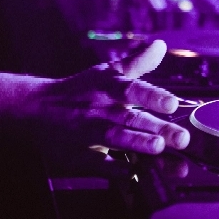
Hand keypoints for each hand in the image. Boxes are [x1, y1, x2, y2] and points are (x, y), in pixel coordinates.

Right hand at [22, 40, 187, 154]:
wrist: (36, 109)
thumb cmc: (80, 89)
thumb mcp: (106, 72)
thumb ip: (137, 62)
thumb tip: (161, 45)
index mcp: (107, 87)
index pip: (131, 89)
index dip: (152, 96)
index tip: (172, 104)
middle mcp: (99, 109)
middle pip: (130, 118)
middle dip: (157, 128)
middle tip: (182, 138)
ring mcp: (89, 133)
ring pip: (116, 139)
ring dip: (138, 145)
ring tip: (160, 149)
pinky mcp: (80, 155)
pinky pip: (99, 164)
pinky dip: (115, 169)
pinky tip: (135, 173)